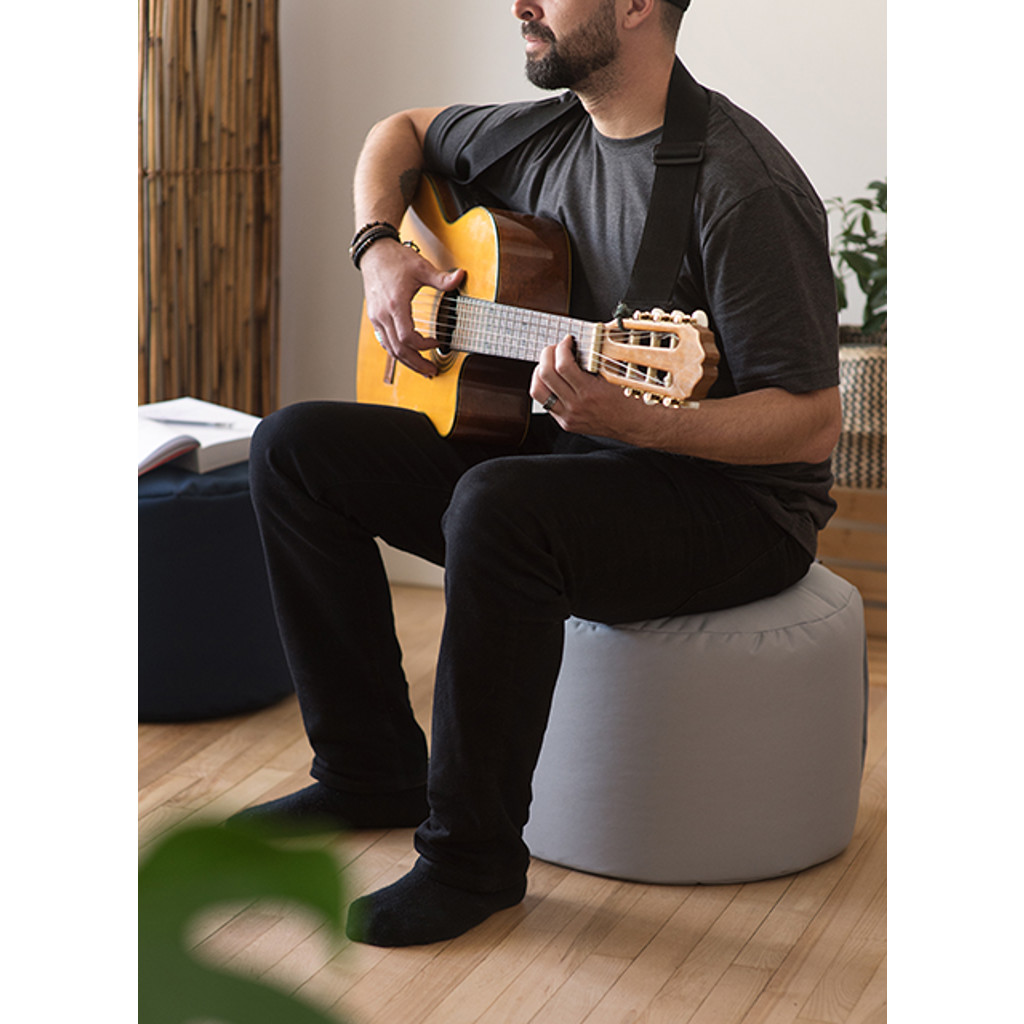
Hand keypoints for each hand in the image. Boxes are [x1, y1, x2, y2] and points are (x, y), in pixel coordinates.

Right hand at [361, 240, 464, 377]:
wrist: (374, 253)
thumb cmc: (396, 260)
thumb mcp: (422, 267)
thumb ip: (441, 278)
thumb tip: (461, 276)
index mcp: (395, 304)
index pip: (407, 337)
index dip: (423, 345)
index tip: (437, 342)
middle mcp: (383, 314)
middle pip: (398, 350)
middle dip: (416, 363)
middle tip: (431, 371)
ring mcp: (376, 318)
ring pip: (390, 349)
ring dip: (407, 362)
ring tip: (422, 368)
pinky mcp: (375, 318)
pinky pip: (385, 341)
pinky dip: (397, 352)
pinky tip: (409, 355)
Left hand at [530, 335, 652, 440]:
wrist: (638, 424)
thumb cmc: (632, 398)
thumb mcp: (616, 374)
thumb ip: (597, 357)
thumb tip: (581, 341)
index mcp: (590, 392)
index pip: (562, 365)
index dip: (562, 347)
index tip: (568, 341)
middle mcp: (576, 406)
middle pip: (545, 375)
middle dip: (547, 355)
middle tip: (555, 348)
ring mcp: (569, 417)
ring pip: (537, 391)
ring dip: (539, 372)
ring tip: (549, 363)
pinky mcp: (566, 423)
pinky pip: (545, 403)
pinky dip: (546, 388)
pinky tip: (555, 380)